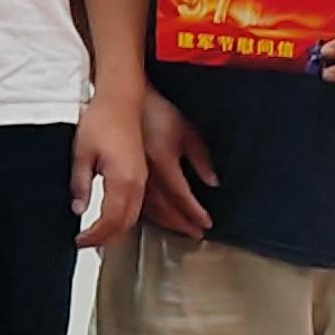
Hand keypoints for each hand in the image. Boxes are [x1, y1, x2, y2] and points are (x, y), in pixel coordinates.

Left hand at [71, 90, 146, 249]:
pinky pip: (139, 206)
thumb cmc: (101, 120)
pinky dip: (127, 219)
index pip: (111, 220)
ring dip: (118, 232)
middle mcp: (137, 183)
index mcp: (123, 180)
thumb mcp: (81, 153)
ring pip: (136, 217)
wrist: (121, 101)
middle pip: (126, 224)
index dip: (96, 235)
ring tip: (99, 240)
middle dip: (107, 239)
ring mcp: (142, 179)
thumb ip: (80, 183)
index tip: (80, 241)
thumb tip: (77, 208)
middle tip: (87, 244)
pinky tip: (115, 222)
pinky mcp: (142, 174)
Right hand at [138, 88, 216, 236]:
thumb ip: (201, 158)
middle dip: (181, 223)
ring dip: (165, 222)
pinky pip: (137, 198)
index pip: (181, 195)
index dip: (194, 212)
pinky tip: (157, 216)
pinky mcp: (123, 172)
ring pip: (148, 207)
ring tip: (179, 229)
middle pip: (164, 207)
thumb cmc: (158, 111)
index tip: (205, 223)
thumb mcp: (188, 131)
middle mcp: (144, 171)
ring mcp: (132, 173)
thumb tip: (212, 181)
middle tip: (194, 233)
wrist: (129, 101)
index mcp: (162, 160)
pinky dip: (149, 212)